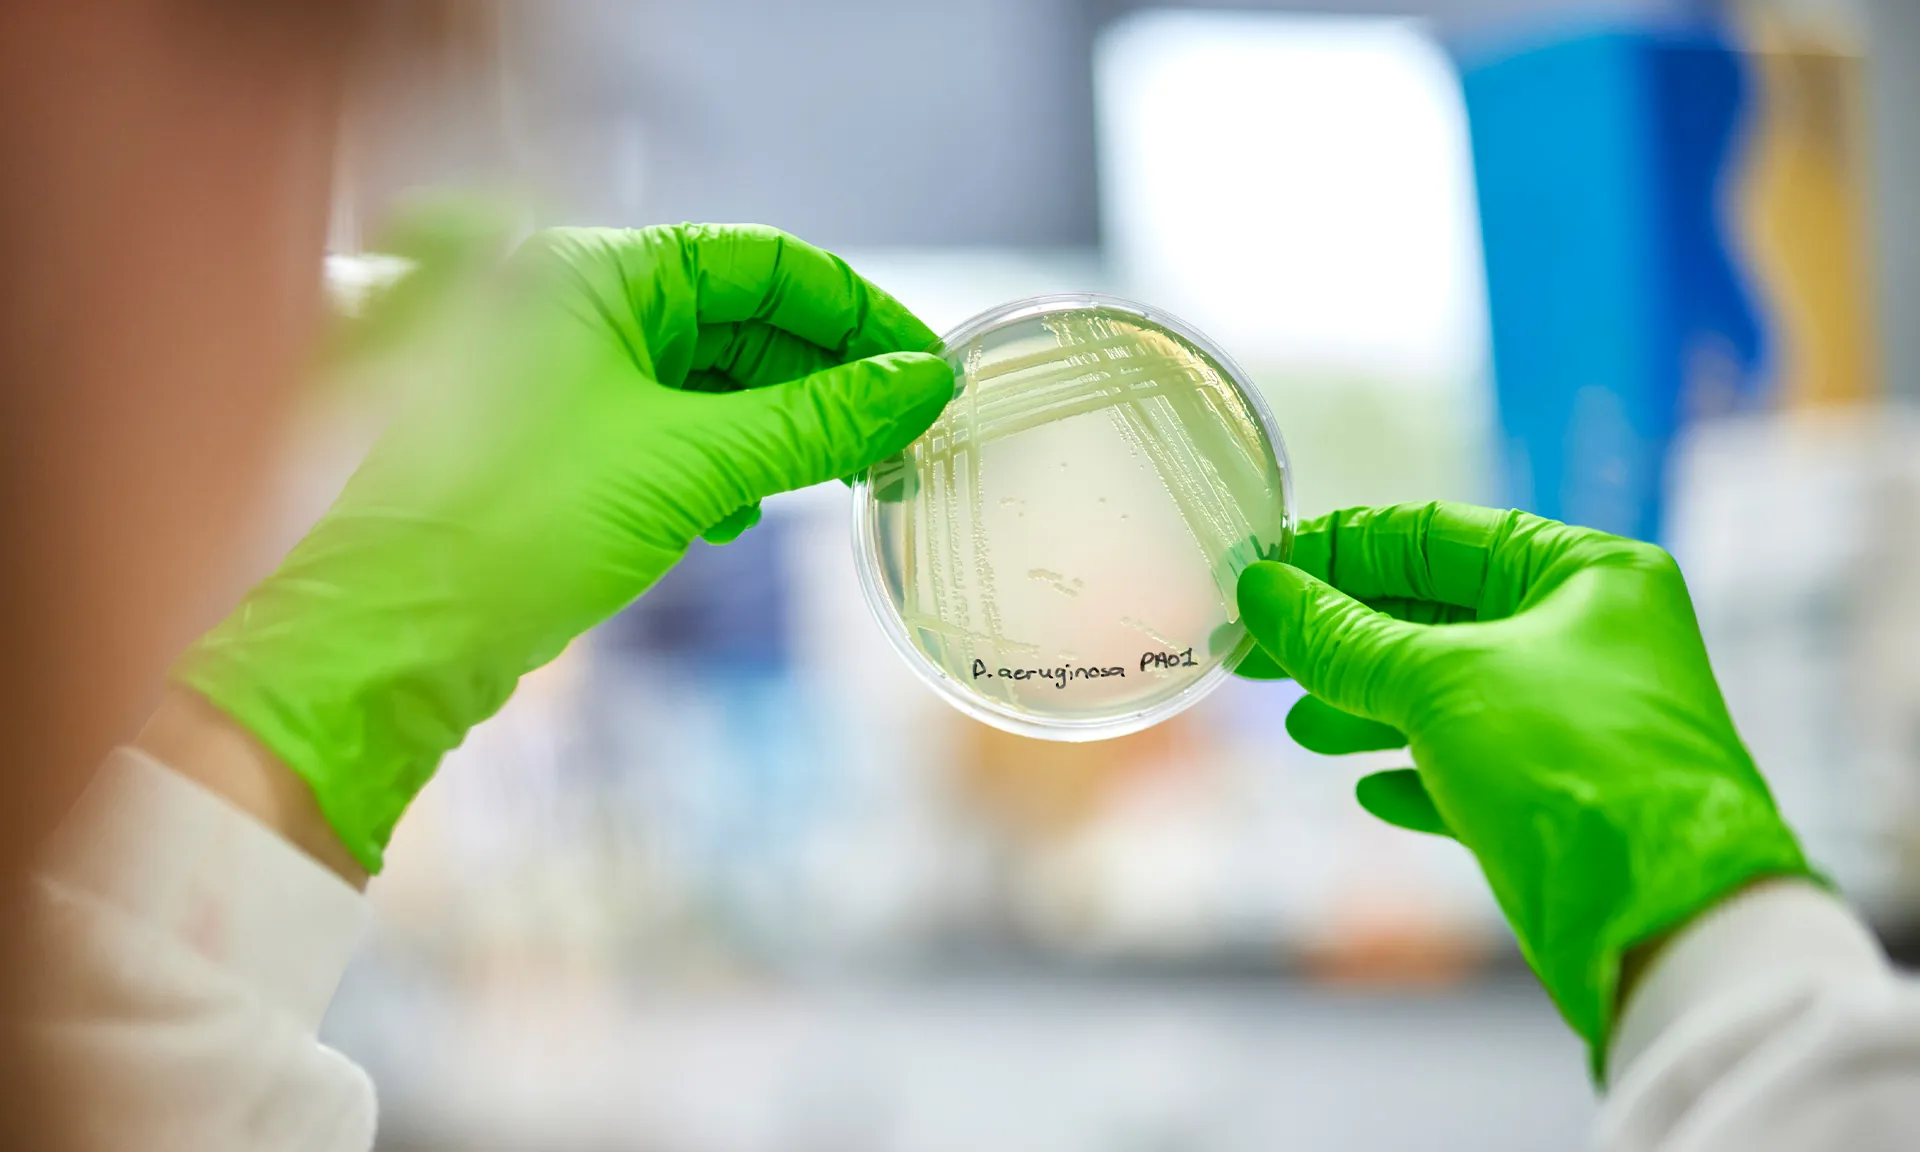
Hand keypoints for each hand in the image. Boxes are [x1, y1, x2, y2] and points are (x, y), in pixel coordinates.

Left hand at [175, 224, 954, 874]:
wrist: (404, 639)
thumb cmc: (520, 527)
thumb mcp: (691, 464)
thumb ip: (815, 420)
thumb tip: (919, 388)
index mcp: (598, 275)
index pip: (761, 261)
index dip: (855, 309)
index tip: (924, 363)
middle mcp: (583, 310)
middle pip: (743, 319)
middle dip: (828, 373)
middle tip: (905, 425)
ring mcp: (576, 382)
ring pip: (716, 383)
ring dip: (787, 426)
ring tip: (850, 471)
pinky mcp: (575, 450)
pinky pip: (681, 435)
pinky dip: (731, 466)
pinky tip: (749, 512)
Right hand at [1235, 501, 1812, 1072]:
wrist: (1664, 923)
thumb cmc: (1570, 767)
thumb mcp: (1441, 683)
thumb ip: (1341, 637)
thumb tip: (1261, 590)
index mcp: (1585, 573)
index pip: (1437, 536)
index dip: (1340, 551)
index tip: (1264, 574)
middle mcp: (1589, 635)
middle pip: (1436, 615)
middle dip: (1341, 638)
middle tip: (1255, 654)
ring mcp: (1578, 718)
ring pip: (1447, 694)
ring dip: (1365, 708)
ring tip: (1301, 727)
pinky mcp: (1563, 797)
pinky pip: (1470, 767)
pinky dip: (1414, 772)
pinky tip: (1369, 790)